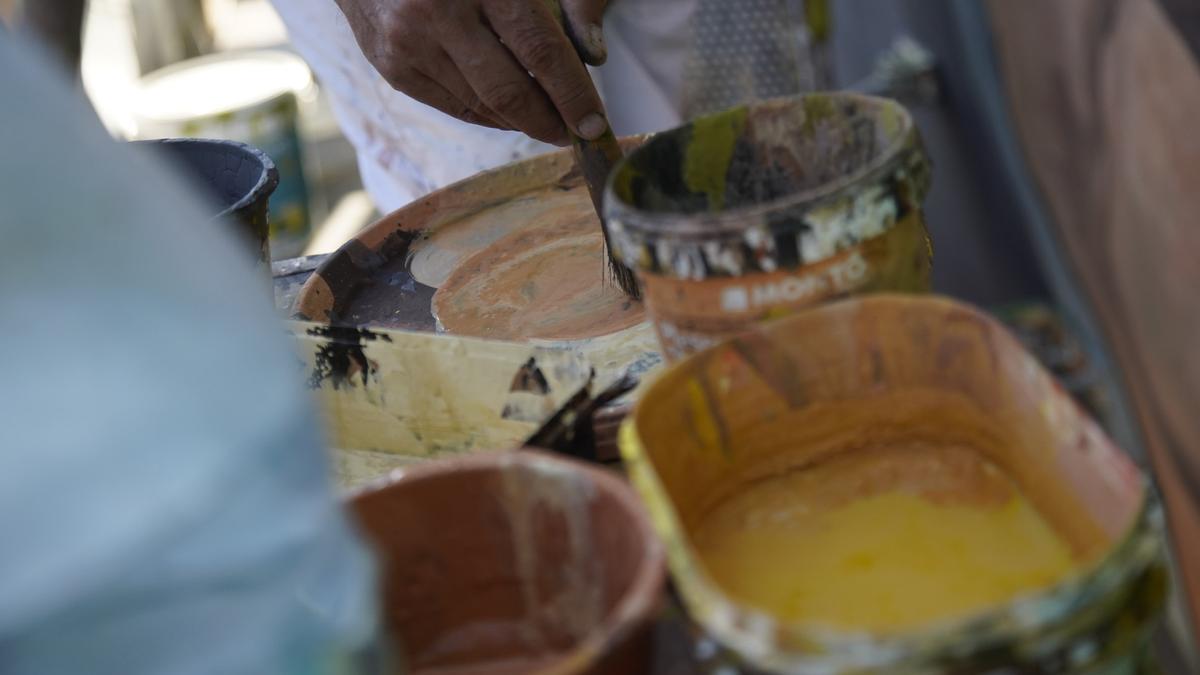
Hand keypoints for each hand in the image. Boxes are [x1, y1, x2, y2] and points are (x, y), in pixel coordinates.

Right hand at [335, 0, 610, 145]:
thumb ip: (563, 3)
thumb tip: (592, 56)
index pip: (539, 50)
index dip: (573, 94)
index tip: (595, 124)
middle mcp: (440, 14)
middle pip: (509, 92)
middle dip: (549, 121)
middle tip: (576, 132)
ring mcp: (410, 44)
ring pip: (483, 107)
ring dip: (522, 120)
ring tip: (547, 118)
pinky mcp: (393, 68)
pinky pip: (456, 108)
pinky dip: (490, 116)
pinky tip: (510, 111)